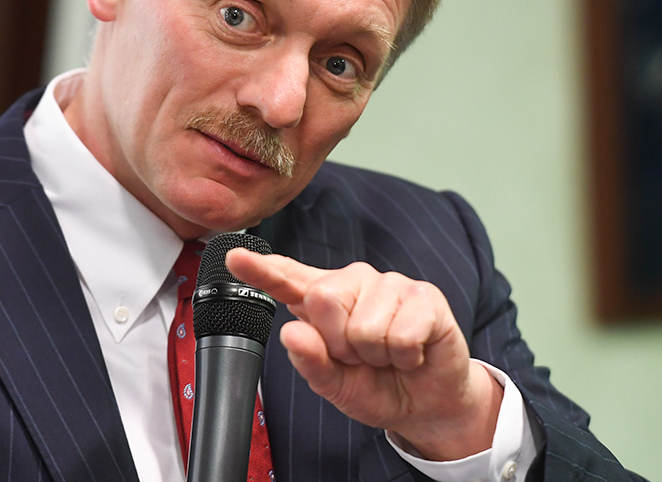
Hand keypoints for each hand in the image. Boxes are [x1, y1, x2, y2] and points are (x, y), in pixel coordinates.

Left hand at [226, 249, 501, 460]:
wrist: (427, 404)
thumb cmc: (376, 385)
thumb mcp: (335, 385)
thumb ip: (311, 361)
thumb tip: (292, 332)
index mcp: (322, 301)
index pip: (286, 279)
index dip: (261, 268)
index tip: (235, 256)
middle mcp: (353, 283)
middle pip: (323, 299)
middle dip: (340, 343)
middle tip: (360, 356)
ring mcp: (389, 285)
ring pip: (365, 326)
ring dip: (377, 355)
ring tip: (388, 354)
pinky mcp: (424, 295)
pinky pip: (401, 334)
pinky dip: (405, 356)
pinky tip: (411, 352)